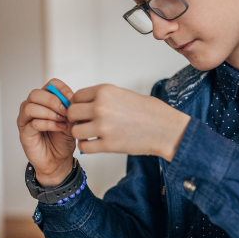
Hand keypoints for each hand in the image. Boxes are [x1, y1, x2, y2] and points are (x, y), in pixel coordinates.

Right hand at [17, 79, 76, 185]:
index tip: (71, 98)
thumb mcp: (71, 123)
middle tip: (66, 111)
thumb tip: (73, 101)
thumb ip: (71, 111)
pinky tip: (59, 128)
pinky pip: (32, 123)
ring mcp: (25, 119)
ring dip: (49, 113)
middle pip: (36, 93)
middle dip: (53, 101)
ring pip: (30, 107)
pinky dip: (48, 124)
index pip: (50, 84)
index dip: (61, 88)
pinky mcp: (24, 133)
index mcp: (45, 101)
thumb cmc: (63, 140)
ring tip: (62, 121)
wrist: (58, 161)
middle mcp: (32, 107)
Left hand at [68, 84, 190, 159]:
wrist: (166, 129)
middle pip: (72, 113)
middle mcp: (101, 106)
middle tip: (85, 123)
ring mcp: (103, 126)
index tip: (84, 111)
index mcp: (105, 91)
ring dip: (81, 133)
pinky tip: (95, 144)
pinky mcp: (108, 144)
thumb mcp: (124, 94)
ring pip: (75, 130)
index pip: (77, 96)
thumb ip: (103, 98)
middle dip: (76, 119)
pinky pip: (84, 146)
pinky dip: (87, 146)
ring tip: (91, 134)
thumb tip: (85, 104)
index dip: (78, 104)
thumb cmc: (150, 112)